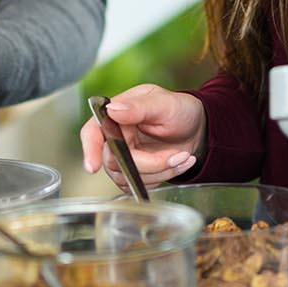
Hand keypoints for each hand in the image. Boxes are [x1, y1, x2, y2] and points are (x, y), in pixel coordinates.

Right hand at [79, 83, 205, 192]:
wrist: (197, 128)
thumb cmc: (179, 110)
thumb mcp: (164, 103)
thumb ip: (139, 106)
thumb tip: (113, 110)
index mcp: (116, 115)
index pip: (92, 132)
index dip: (90, 149)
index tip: (93, 166)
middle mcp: (116, 136)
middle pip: (114, 161)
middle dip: (148, 163)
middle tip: (175, 155)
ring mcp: (125, 156)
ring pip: (127, 176)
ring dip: (160, 171)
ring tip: (182, 157)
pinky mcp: (135, 171)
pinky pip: (140, 184)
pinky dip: (163, 177)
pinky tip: (178, 163)